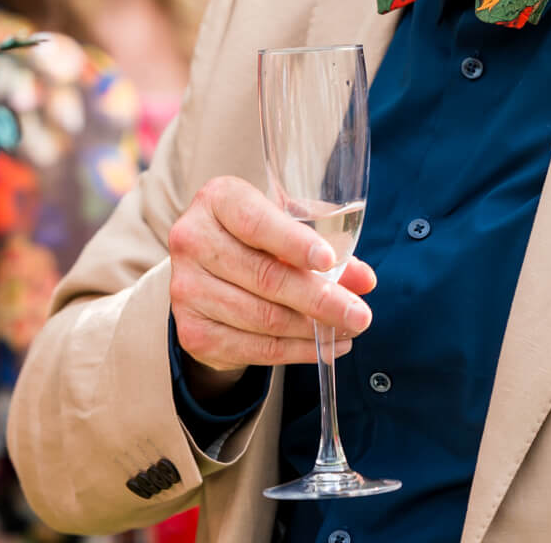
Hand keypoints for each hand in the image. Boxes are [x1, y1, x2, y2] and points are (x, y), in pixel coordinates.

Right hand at [168, 176, 376, 395]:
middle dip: (319, 299)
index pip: (256, 222)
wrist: (208, 274)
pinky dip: (296, 351)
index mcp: (217, 200)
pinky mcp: (192, 331)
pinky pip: (255, 347)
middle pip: (264, 276)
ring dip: (313, 329)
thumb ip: (326, 244)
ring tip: (348, 330)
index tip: (328, 260)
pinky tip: (324, 347)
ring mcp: (186, 288)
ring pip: (263, 318)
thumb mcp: (288, 226)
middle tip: (360, 314)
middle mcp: (192, 240)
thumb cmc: (257, 239)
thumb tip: (363, 280)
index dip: (294, 243)